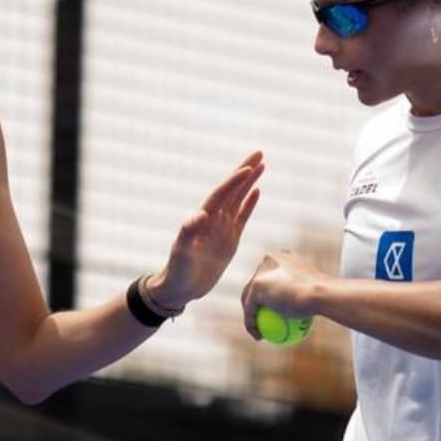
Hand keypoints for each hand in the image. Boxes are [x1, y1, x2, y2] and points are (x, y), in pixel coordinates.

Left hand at [146, 151, 264, 308]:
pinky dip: (249, 203)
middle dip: (245, 171)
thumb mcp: (181, 254)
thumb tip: (199, 215)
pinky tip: (257, 191)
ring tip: (262, 165)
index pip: (221, 195)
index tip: (247, 168)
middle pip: (232, 190)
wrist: (180, 288)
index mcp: (202, 219)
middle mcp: (213, 219)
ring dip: (249, 182)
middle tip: (260, 152)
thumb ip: (188, 234)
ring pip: (239, 199)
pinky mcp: (229, 239)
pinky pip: (242, 217)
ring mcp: (222, 228)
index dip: (234, 182)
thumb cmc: (177, 271)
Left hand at [240, 250, 327, 337]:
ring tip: (259, 331)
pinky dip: (251, 324)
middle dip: (255, 302)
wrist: (320, 293)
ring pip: (249, 298)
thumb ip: (306, 294)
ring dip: (251, 315)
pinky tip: (258, 337)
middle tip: (263, 321)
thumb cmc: (322, 296)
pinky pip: (250, 310)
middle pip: (256, 285)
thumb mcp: (316, 293)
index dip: (269, 293)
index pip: (270, 276)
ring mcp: (260, 272)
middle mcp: (268, 260)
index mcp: (281, 257)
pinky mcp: (255, 285)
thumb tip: (305, 309)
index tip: (274, 311)